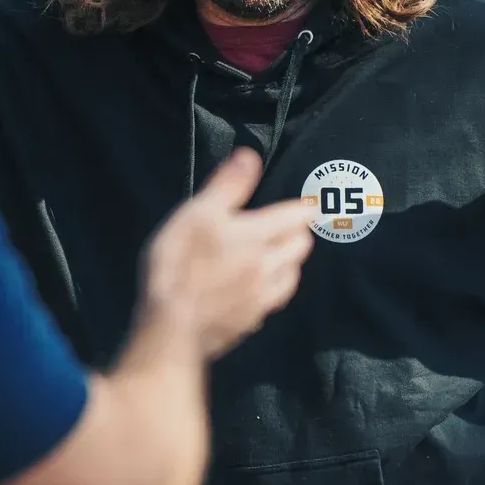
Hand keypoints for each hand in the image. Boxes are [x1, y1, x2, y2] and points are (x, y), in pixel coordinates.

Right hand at [139, 149, 315, 360]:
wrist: (171, 327)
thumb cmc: (179, 264)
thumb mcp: (197, 214)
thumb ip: (228, 186)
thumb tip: (250, 158)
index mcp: (257, 236)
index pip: (297, 217)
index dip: (306, 208)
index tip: (313, 204)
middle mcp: (267, 267)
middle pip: (300, 247)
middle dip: (298, 234)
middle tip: (289, 227)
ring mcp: (260, 298)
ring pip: (291, 276)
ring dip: (288, 263)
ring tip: (276, 257)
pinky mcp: (249, 322)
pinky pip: (271, 302)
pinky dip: (271, 290)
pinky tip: (257, 290)